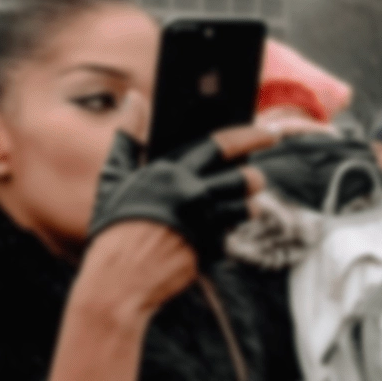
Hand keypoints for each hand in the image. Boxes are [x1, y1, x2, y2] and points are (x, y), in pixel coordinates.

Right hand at [90, 128, 271, 265]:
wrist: (117, 282)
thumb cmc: (114, 226)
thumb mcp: (115, 177)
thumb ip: (128, 136)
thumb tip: (135, 98)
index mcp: (171, 173)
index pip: (220, 145)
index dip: (249, 136)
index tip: (267, 135)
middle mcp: (192, 197)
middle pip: (244, 178)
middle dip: (254, 176)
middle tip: (254, 177)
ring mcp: (204, 226)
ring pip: (247, 208)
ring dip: (248, 205)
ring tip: (239, 205)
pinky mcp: (210, 253)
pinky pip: (232, 237)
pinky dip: (227, 234)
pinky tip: (212, 234)